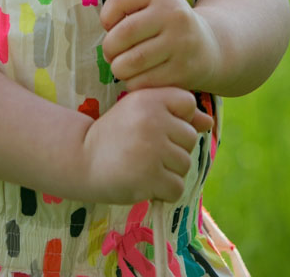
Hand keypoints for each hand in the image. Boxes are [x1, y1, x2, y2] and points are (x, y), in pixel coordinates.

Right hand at [80, 87, 212, 203]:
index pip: (188, 104)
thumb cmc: (114, 133)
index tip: (156, 126)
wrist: (80, 157)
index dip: (178, 118)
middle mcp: (152, 120)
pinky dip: (163, 191)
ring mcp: (152, 149)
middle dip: (173, 148)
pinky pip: (176, 188)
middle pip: (190, 137)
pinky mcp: (149, 176)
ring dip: (168, 171)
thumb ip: (175, 113)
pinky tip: (144, 182)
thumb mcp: (140, 112)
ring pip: (185, 164)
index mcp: (149, 98)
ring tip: (143, 165)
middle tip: (146, 150)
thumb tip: (209, 122)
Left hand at [100, 0, 220, 91]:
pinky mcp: (183, 72)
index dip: (107, 15)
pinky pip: (143, 82)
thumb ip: (129, 8)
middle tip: (111, 54)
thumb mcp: (156, 6)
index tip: (110, 26)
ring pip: (131, 62)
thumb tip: (107, 28)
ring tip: (122, 67)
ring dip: (118, 68)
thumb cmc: (170, 27)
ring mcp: (180, 44)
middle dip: (109, 48)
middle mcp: (173, 16)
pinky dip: (132, 82)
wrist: (211, 48)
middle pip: (123, 34)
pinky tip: (138, 77)